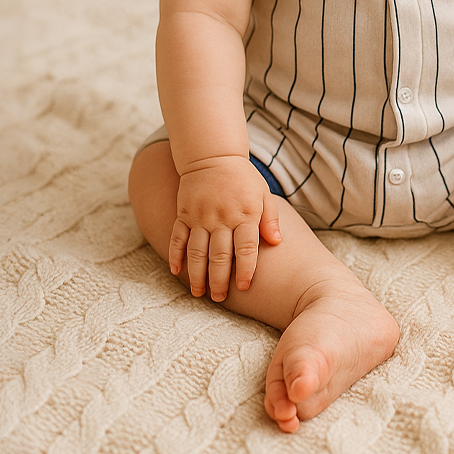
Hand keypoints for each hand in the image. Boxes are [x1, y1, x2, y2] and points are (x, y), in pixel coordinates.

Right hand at [169, 155, 281, 300]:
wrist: (213, 155)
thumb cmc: (242, 178)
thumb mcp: (263, 194)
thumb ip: (270, 218)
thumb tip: (277, 241)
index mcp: (244, 214)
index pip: (246, 248)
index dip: (246, 269)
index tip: (245, 287)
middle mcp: (222, 217)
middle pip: (220, 256)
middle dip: (219, 280)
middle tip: (219, 298)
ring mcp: (200, 216)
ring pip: (197, 251)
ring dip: (197, 274)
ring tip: (198, 293)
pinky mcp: (184, 213)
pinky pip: (178, 237)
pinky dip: (176, 255)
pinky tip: (176, 271)